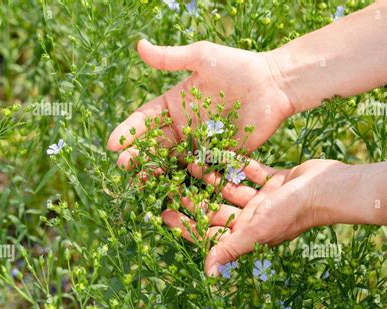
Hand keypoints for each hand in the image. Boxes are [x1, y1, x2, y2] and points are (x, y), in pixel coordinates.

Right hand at [107, 39, 293, 168]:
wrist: (274, 84)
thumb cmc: (238, 67)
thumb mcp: (201, 58)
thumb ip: (171, 58)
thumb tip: (138, 45)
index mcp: (175, 104)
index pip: (146, 119)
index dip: (128, 131)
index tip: (112, 144)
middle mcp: (184, 126)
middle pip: (156, 144)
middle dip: (138, 155)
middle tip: (123, 167)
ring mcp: (202, 143)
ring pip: (175, 160)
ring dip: (158, 170)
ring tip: (144, 179)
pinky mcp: (221, 155)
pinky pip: (202, 168)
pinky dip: (189, 176)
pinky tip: (176, 184)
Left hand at [161, 158, 349, 275]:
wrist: (327, 188)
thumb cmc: (292, 211)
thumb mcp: (256, 230)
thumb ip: (230, 249)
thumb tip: (208, 274)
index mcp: (248, 233)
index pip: (210, 232)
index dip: (187, 225)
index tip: (164, 215)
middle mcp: (254, 218)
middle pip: (218, 209)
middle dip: (196, 199)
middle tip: (172, 188)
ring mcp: (265, 199)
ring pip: (232, 188)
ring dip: (213, 178)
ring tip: (191, 163)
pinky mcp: (275, 181)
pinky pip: (251, 172)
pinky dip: (239, 165)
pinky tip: (222, 154)